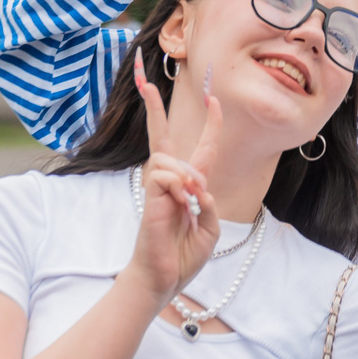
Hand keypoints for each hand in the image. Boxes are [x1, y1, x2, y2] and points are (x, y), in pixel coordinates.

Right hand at [124, 54, 222, 302]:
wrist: (164, 278)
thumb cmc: (184, 254)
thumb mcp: (210, 228)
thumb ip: (209, 203)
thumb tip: (196, 184)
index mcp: (189, 185)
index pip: (199, 148)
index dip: (210, 124)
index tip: (213, 100)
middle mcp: (170, 181)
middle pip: (161, 135)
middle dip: (153, 108)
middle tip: (144, 80)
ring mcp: (157, 188)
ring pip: (172, 159)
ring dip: (189, 177)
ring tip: (192, 203)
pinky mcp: (149, 198)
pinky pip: (164, 175)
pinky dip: (179, 186)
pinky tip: (182, 203)